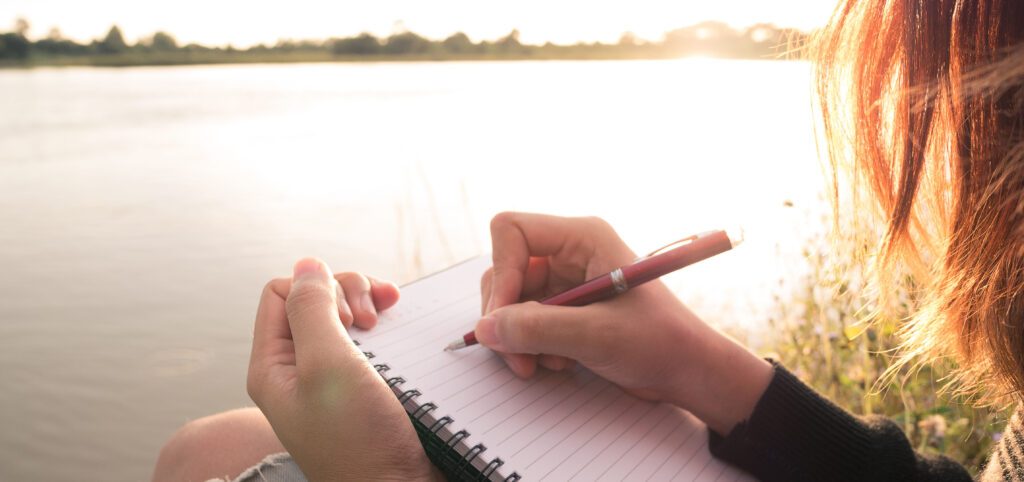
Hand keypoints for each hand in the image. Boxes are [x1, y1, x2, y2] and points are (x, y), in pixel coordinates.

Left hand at [246, 258, 438, 480]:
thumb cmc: (360, 443)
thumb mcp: (328, 366)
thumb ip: (312, 311)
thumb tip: (307, 263)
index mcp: (272, 366)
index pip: (282, 292)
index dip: (318, 291)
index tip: (351, 321)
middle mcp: (297, 369)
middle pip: (313, 299)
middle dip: (348, 295)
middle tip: (372, 323)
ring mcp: (330, 378)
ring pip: (343, 315)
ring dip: (368, 307)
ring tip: (388, 321)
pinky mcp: (362, 386)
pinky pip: (367, 340)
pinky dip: (384, 326)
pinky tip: (398, 328)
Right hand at [475, 212, 772, 433]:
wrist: (688, 372)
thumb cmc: (659, 342)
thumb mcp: (597, 335)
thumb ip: (538, 329)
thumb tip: (486, 328)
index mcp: (582, 238)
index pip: (511, 231)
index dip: (501, 271)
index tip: (505, 316)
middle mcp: (568, 253)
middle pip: (504, 270)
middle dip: (506, 315)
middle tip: (518, 356)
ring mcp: (564, 282)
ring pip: (510, 301)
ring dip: (519, 337)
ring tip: (548, 363)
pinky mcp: (564, 310)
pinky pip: (525, 321)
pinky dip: (532, 346)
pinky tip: (560, 363)